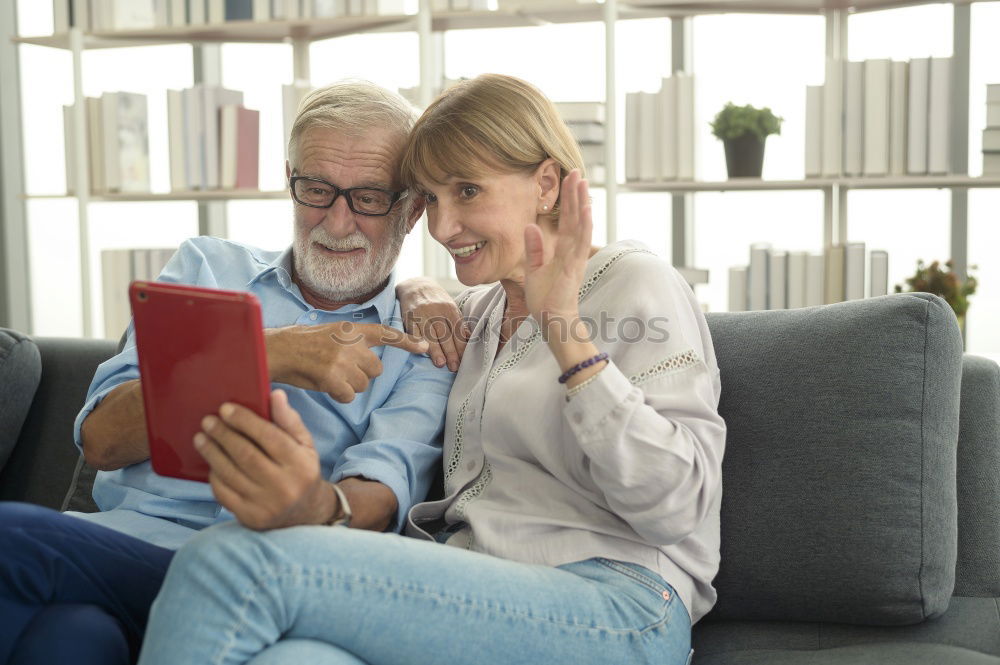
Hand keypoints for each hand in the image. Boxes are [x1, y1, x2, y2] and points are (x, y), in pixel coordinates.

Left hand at [194, 389, 336, 529]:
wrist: (305, 514)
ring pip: (230, 473)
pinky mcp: (250, 517)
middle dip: (223, 434)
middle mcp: (284, 486)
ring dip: (212, 453)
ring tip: (201, 438)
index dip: (244, 421)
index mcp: (300, 464)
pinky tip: (211, 462)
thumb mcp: (304, 444)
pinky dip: (214, 475)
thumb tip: (275, 394)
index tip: (225, 408)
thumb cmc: (301, 471)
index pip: (269, 437)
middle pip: (245, 454)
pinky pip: (224, 493)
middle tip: (208, 421)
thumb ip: (289, 420)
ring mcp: (266, 505)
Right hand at [265, 322, 428, 401]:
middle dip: (361, 375)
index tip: (425, 347)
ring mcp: (344, 361)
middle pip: (375, 370)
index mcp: (352, 330)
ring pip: (362, 385)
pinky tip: (324, 384)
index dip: (407, 342)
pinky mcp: (334, 378)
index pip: (386, 335)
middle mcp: (352, 344)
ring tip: (328, 374)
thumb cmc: (304, 344)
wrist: (280, 350)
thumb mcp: (333, 333)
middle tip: (339, 369)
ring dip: (348, 385)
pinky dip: (338, 395)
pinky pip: (349, 396)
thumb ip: (353, 343)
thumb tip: (370, 362)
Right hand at [397, 277, 469, 370]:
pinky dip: (418, 343)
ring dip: (436, 351)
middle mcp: (436, 310)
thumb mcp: (450, 307)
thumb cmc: (437, 300)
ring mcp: (421, 314)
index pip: (457, 329)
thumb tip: (469, 339)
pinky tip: (423, 353)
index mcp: (449, 308)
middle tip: (454, 367)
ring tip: (441, 364)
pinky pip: (414, 332)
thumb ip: (459, 322)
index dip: (461, 346)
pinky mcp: (409, 318)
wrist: (415, 286)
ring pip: (430, 335)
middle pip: (445, 334)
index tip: (464, 360)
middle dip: (450, 352)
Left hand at [524, 170, 592, 331]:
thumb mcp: (533, 268)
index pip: (566, 219)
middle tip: (577, 171)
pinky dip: (583, 225)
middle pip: (575, 216)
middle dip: (576, 194)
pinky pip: (580, 242)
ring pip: (580, 224)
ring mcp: (575, 257)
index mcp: (563, 249)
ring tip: (582, 182)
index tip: (568, 180)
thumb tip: (529, 226)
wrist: (551, 318)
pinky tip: (585, 209)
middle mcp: (572, 250)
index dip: (567, 200)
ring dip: (582, 203)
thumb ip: (534, 248)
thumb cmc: (544, 297)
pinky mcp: (574, 266)